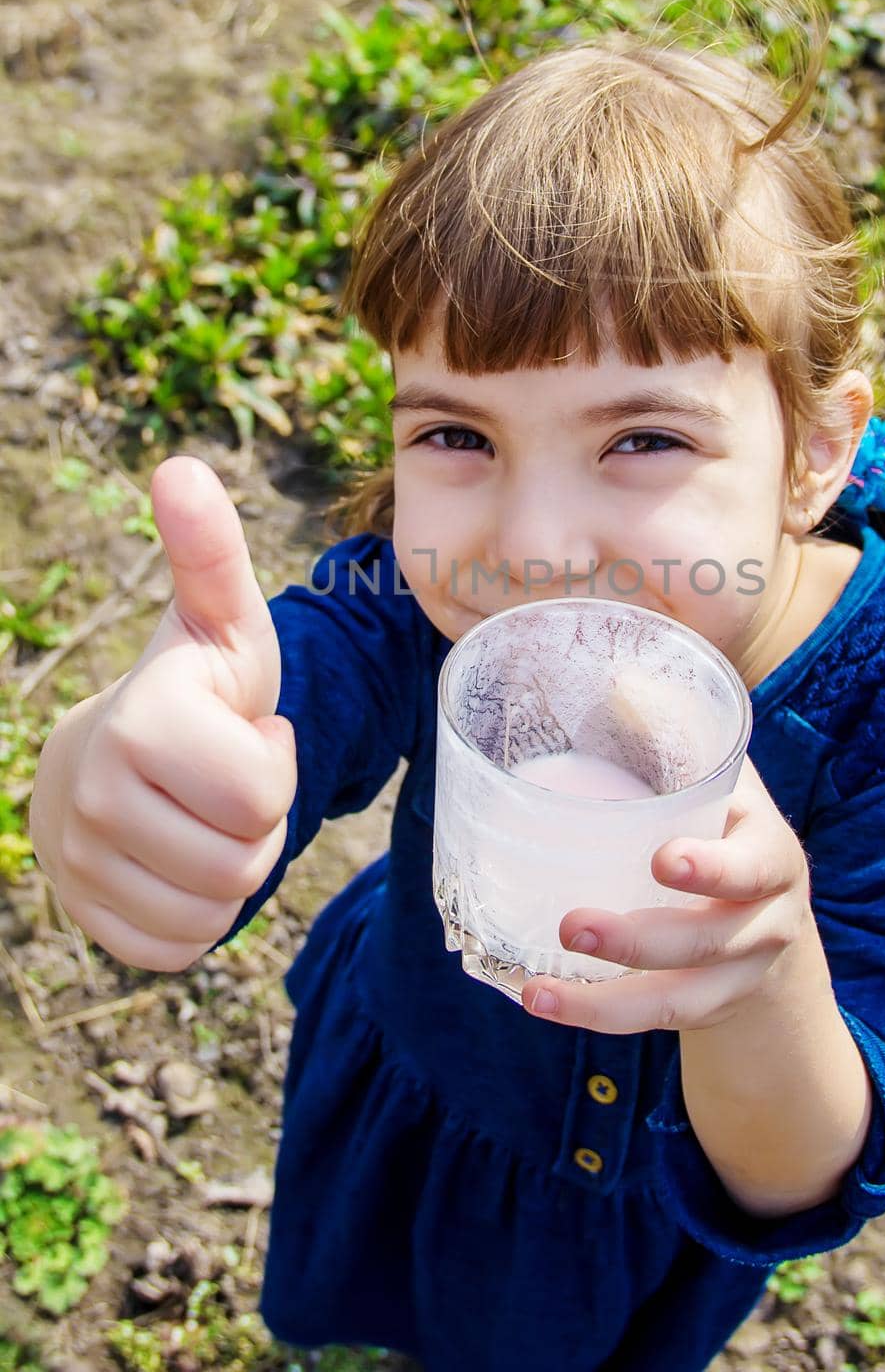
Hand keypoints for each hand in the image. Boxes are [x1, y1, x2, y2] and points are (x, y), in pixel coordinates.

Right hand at [29, 456, 296, 972]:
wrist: (112, 758)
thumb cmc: (192, 689)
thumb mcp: (220, 622)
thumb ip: (210, 553)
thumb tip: (180, 466)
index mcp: (139, 725)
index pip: (261, 796)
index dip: (273, 766)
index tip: (244, 733)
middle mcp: (95, 800)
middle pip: (245, 861)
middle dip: (257, 822)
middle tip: (227, 780)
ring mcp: (81, 868)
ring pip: (217, 910)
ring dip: (234, 869)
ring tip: (204, 815)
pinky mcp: (90, 921)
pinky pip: (183, 947)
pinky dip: (199, 914)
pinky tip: (179, 861)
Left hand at [520, 755, 811, 1032]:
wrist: (772, 922)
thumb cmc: (724, 827)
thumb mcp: (717, 780)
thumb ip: (676, 734)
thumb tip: (618, 678)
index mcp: (770, 853)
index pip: (754, 866)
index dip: (715, 868)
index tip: (664, 860)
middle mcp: (766, 921)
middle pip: (709, 941)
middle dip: (640, 941)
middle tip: (572, 926)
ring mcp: (738, 975)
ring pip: (680, 999)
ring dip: (606, 1001)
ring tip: (538, 991)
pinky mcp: (706, 1009)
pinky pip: (654, 1022)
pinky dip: (597, 1016)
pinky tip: (543, 1003)